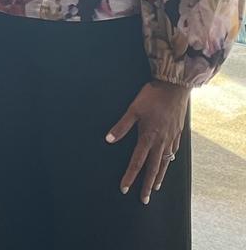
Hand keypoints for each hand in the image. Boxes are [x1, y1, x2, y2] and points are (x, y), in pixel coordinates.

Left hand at [105, 80, 189, 202]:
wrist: (174, 87)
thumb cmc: (152, 96)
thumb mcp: (133, 109)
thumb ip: (121, 126)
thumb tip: (108, 139)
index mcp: (148, 137)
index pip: (137, 162)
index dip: (130, 176)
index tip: (124, 188)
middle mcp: (161, 142)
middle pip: (153, 168)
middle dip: (147, 185)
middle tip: (143, 199)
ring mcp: (171, 139)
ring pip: (165, 163)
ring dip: (159, 176)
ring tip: (155, 187)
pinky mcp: (178, 134)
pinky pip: (173, 152)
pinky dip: (169, 161)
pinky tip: (168, 163)